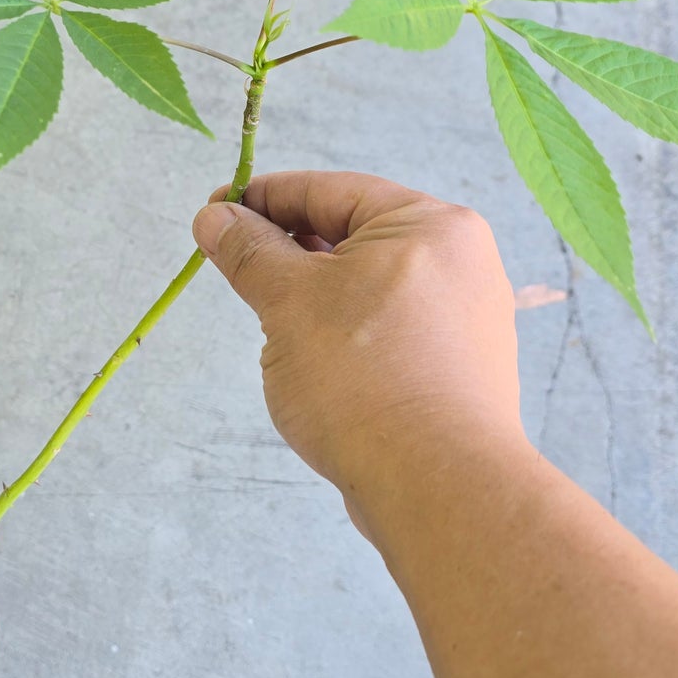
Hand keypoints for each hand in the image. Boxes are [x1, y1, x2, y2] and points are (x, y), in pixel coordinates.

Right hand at [192, 171, 524, 540]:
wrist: (437, 486)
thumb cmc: (363, 380)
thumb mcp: (288, 301)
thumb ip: (249, 250)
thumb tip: (215, 216)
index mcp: (430, 223)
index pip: (329, 191)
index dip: (262, 199)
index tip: (213, 211)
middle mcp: (460, 261)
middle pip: (351, 236)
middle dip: (288, 252)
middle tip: (234, 269)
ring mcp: (465, 318)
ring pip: (367, 286)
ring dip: (313, 298)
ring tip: (274, 327)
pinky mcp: (458, 368)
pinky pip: (388, 329)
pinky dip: (344, 334)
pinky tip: (315, 366)